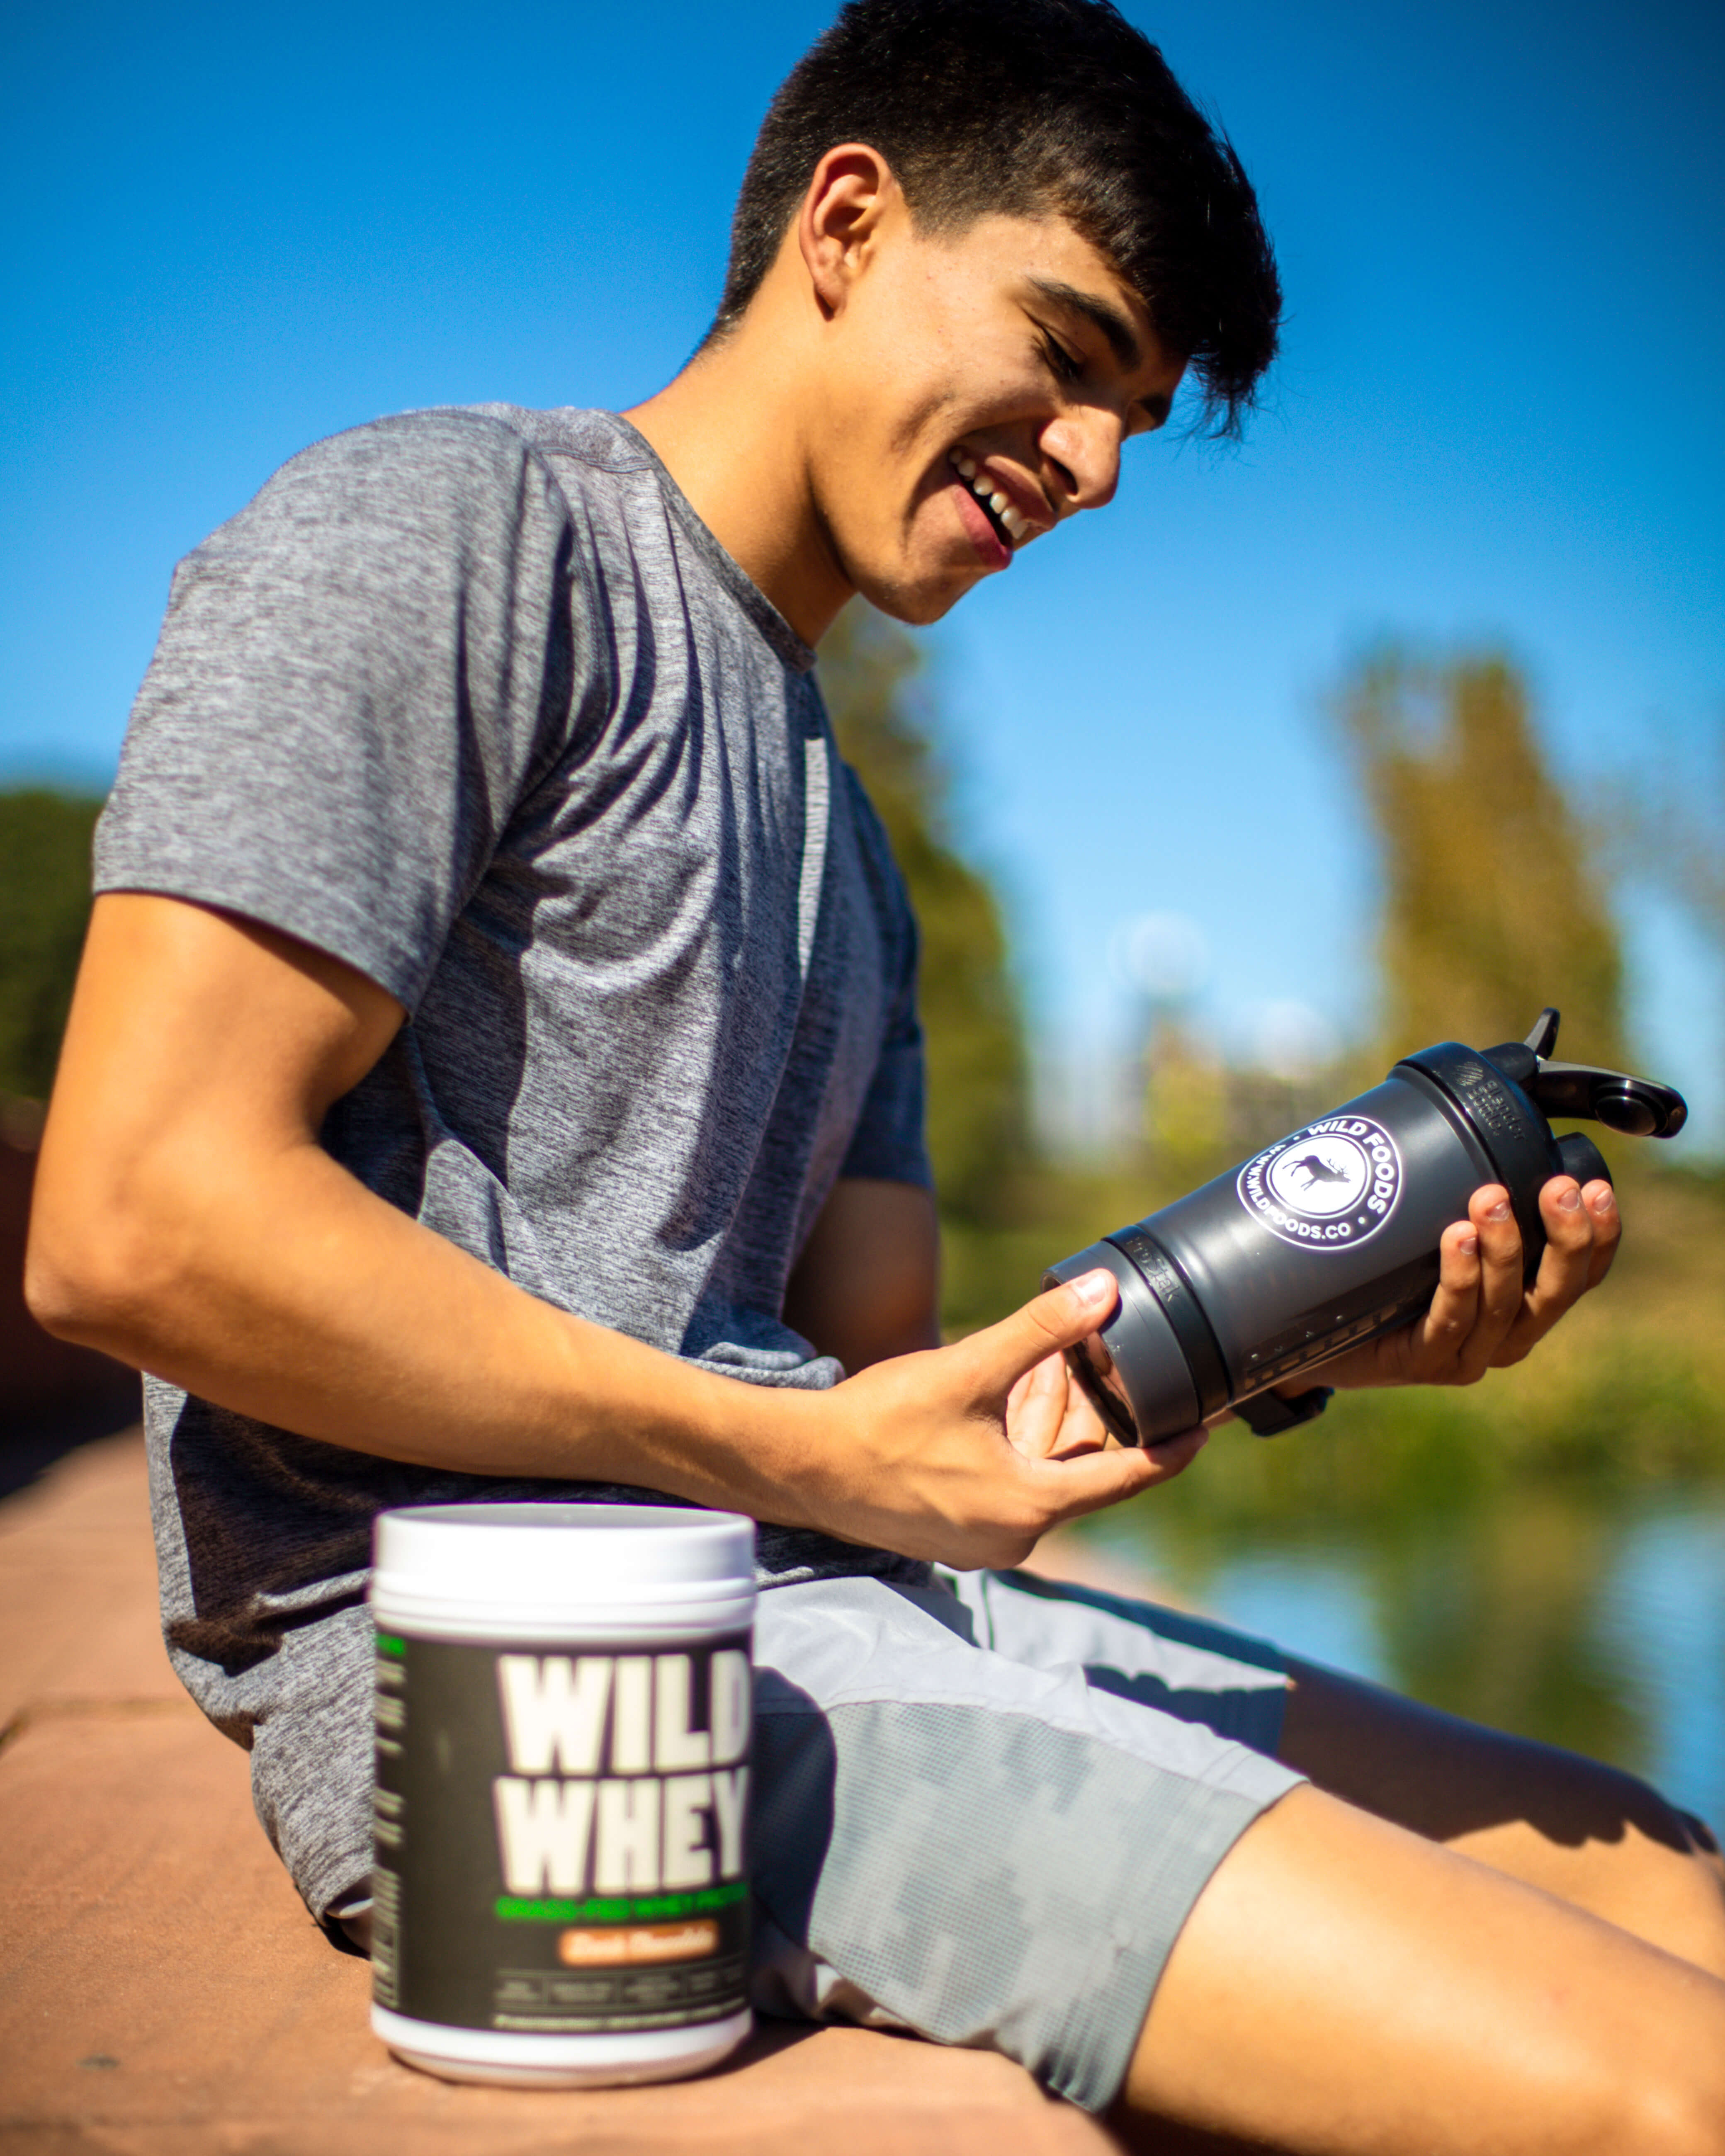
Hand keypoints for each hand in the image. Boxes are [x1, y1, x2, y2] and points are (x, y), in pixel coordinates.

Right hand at [815, 1271, 1206, 1568]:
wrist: (801, 1468)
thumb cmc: (880, 1423)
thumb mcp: (968, 1368)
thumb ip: (1041, 1332)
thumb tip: (1104, 1292)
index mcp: (1031, 1506)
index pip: (1125, 1478)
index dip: (1169, 1450)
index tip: (1207, 1428)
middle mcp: (1014, 1536)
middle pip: (1079, 1471)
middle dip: (1093, 1416)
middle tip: (1111, 1367)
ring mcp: (982, 1540)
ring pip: (1040, 1475)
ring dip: (1049, 1425)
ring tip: (1053, 1368)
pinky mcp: (954, 1532)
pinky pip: (1007, 1485)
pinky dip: (1017, 1444)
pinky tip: (1009, 1397)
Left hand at [1313, 1175, 1619, 1391]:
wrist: (1319, 1329)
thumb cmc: (1386, 1271)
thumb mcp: (1434, 1225)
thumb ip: (1465, 1187)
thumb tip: (1479, 1101)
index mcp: (1526, 1301)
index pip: (1582, 1274)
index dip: (1600, 1236)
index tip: (1596, 1188)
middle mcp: (1508, 1332)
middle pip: (1556, 1292)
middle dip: (1565, 1239)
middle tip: (1558, 1187)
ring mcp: (1468, 1354)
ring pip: (1503, 1305)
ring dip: (1504, 1249)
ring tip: (1492, 1199)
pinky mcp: (1424, 1363)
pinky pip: (1448, 1321)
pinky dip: (1458, 1279)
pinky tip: (1457, 1239)